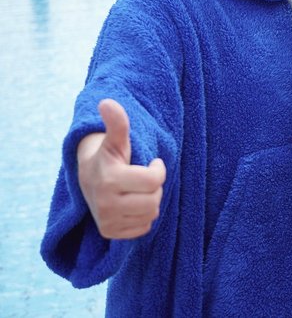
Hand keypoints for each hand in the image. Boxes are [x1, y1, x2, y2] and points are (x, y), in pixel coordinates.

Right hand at [76, 99, 165, 238]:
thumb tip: (107, 102)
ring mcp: (106, 221)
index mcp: (109, 179)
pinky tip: (131, 205)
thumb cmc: (109, 156)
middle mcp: (105, 204)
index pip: (155, 181)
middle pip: (154, 201)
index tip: (151, 163)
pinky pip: (144, 229)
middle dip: (154, 188)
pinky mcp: (110, 233)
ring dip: (150, 202)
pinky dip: (143, 217)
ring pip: (151, 215)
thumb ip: (118, 123)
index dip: (158, 169)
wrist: (88, 178)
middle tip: (142, 179)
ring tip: (136, 191)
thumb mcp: (116, 140)